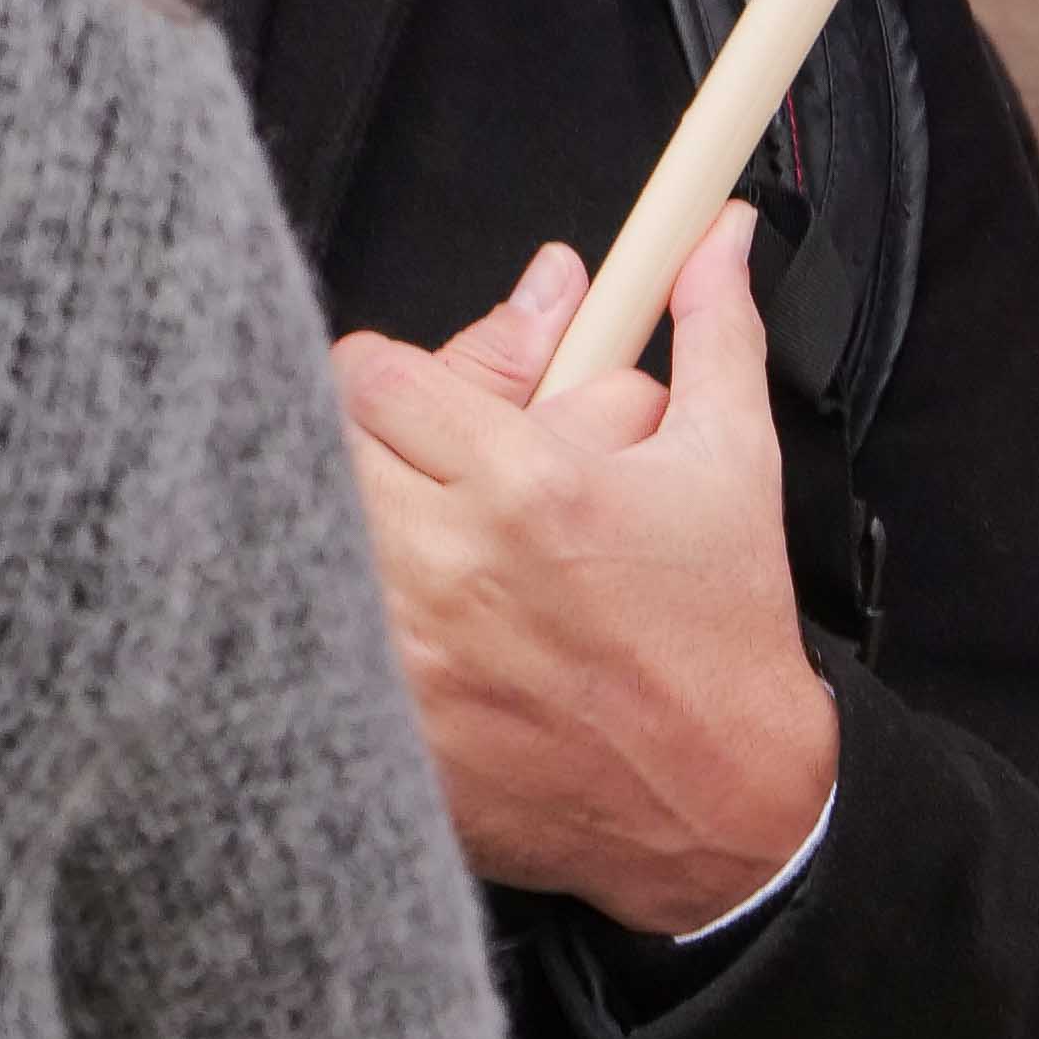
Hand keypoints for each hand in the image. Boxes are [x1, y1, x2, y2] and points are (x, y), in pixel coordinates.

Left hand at [336, 209, 842, 935]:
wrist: (728, 804)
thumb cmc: (724, 631)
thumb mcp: (732, 458)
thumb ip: (711, 328)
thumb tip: (717, 234)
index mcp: (528, 484)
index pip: (372, 374)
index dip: (395, 375)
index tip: (423, 397)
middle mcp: (452, 568)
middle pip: (319, 449)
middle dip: (365, 446)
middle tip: (415, 470)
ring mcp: (410, 663)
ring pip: (305, 548)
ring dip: (352, 534)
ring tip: (415, 551)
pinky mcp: (390, 739)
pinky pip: (312, 652)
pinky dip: (339, 633)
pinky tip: (410, 635)